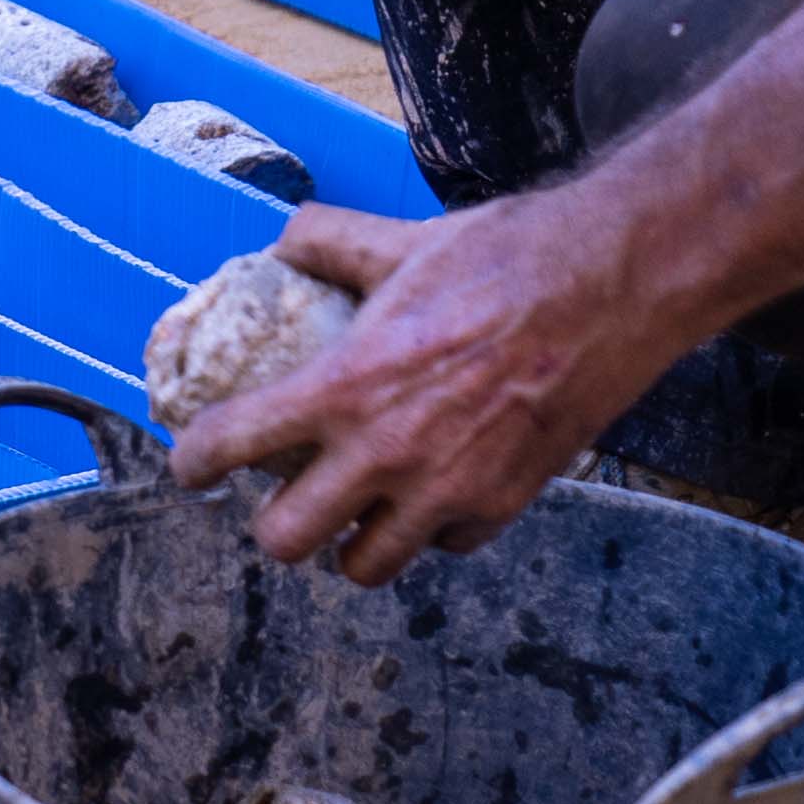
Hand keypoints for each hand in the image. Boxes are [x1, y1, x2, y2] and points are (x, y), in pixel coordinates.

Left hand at [170, 196, 694, 585]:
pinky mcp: (501, 505)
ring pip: (363, 565)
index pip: (234, 443)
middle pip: (285, 541)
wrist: (612, 284)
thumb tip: (286, 239)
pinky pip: (442, 547)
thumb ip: (331, 241)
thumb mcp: (401, 239)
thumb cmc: (507, 257)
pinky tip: (432, 493)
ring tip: (354, 511)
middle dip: (273, 525)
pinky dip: (430, 529)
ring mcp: (446, 490)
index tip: (190, 467)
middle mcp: (386, 452)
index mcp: (345, 385)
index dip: (195, 462)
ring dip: (349, 543)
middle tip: (281, 498)